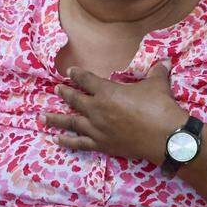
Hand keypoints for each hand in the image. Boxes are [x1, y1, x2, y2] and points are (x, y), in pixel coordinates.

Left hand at [44, 63, 187, 163]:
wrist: (165, 137)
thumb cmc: (160, 107)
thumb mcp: (158, 84)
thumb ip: (157, 72)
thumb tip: (165, 62)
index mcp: (107, 92)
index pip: (86, 80)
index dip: (77, 75)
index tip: (69, 72)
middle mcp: (97, 109)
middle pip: (74, 100)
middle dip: (64, 94)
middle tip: (55, 90)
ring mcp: (97, 129)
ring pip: (70, 122)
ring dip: (55, 119)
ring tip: (41, 117)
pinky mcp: (102, 145)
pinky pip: (79, 143)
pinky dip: (67, 141)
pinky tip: (57, 140)